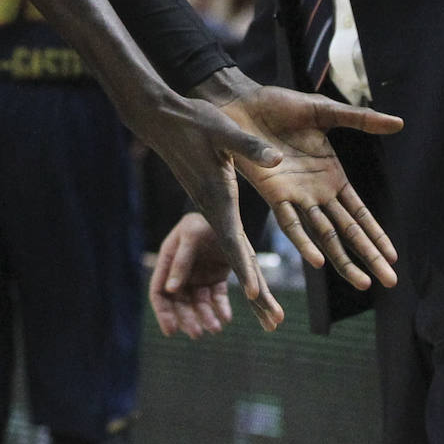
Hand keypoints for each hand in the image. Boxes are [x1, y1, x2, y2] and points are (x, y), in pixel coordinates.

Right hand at [124, 85, 289, 332]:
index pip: (232, 238)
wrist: (164, 120)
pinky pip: (228, 243)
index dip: (244, 267)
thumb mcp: (224, 131)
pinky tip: (253, 280)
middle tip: (274, 323)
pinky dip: (241, 264)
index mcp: (217, 196)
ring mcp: (211, 209)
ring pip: (231, 256)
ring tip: (269, 316)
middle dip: (254, 292)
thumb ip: (250, 147)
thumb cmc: (194, 121)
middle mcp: (212, 209)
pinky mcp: (212, 204)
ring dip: (250, 286)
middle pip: (234, 258)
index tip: (255, 294)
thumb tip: (278, 159)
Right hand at [149, 212, 242, 338]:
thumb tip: (170, 290)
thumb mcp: (190, 236)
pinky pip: (216, 297)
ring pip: (199, 303)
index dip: (163, 313)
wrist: (227, 210)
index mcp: (168, 261)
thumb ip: (181, 261)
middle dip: (188, 319)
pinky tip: (226, 317)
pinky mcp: (216, 277)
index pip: (159, 292)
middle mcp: (181, 272)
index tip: (171, 330)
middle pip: (180, 303)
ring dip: (205, 316)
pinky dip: (220, 308)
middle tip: (198, 332)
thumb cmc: (203, 220)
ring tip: (216, 327)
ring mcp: (199, 275)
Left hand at [198, 72, 402, 290]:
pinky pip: (291, 223)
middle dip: (369, 256)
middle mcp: (316, 192)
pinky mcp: (273, 194)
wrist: (243, 102)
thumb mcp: (327, 111)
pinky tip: (319, 262)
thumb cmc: (282, 106)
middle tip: (390, 281)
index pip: (360, 212)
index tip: (394, 256)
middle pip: (348, 231)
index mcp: (331, 175)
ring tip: (362, 283)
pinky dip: (305, 243)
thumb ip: (361, 120)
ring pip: (324, 236)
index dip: (376, 233)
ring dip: (343, 260)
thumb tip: (400, 123)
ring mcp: (295, 197)